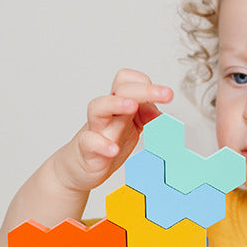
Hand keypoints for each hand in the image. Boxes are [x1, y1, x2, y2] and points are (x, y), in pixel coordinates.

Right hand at [55, 69, 172, 192]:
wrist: (80, 166)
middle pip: (121, 89)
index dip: (147, 84)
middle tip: (167, 94)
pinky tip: (114, 149)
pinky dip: (102, 145)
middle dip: (145, 90)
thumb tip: (160, 114)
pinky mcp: (87, 149)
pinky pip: (90, 142)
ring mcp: (96, 129)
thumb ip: (146, 117)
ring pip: (98, 107)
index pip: (129, 80)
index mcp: (120, 104)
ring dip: (115, 103)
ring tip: (132, 106)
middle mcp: (108, 113)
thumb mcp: (131, 127)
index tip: (166, 96)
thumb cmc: (107, 141)